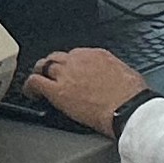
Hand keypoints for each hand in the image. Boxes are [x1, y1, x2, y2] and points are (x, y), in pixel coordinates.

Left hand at [24, 48, 150, 135]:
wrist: (128, 107)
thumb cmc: (133, 96)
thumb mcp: (126, 74)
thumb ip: (113, 73)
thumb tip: (114, 79)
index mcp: (97, 55)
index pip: (77, 55)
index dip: (72, 65)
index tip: (72, 73)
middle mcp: (79, 60)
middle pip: (58, 57)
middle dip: (53, 66)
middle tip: (51, 76)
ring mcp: (67, 74)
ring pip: (44, 66)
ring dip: (40, 74)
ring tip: (38, 83)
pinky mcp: (57, 91)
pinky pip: (35, 82)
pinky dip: (30, 87)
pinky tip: (31, 94)